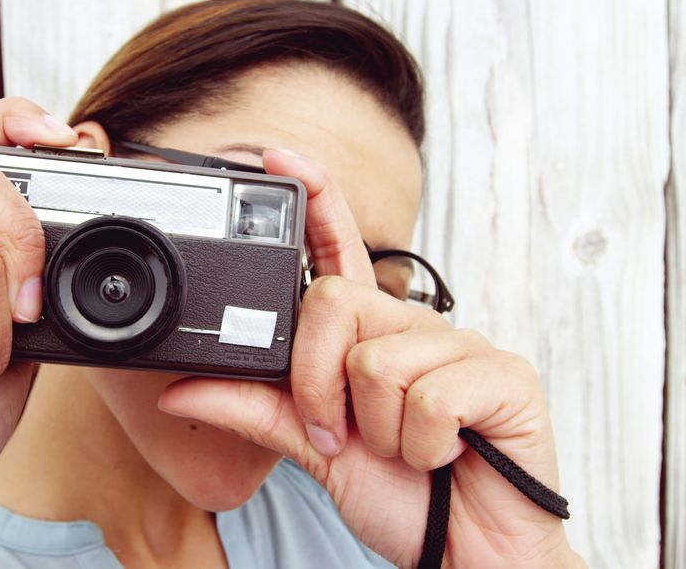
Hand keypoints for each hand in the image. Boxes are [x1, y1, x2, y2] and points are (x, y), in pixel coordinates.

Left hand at [159, 151, 582, 567]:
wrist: (467, 555)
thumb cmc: (405, 499)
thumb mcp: (315, 452)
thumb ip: (256, 410)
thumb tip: (181, 388)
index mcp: (371, 340)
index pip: (338, 257)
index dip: (315, 202)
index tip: (277, 156)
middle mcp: (415, 330)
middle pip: (334, 304)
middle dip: (320, 386)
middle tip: (344, 435)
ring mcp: (462, 347)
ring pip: (376, 360)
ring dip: (378, 430)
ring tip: (407, 452)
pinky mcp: (504, 374)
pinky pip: (428, 395)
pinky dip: (422, 445)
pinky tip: (446, 455)